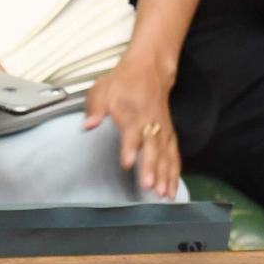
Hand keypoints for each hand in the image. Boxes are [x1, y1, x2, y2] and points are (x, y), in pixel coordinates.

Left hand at [83, 53, 182, 199]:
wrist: (150, 68)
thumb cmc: (123, 82)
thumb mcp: (102, 89)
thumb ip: (95, 108)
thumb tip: (89, 124)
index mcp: (132, 111)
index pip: (132, 131)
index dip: (130, 147)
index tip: (127, 162)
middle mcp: (150, 121)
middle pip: (153, 146)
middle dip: (152, 167)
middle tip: (150, 186)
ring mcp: (162, 128)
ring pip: (167, 153)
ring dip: (166, 174)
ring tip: (164, 194)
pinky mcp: (169, 133)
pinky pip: (174, 154)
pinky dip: (175, 172)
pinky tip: (172, 189)